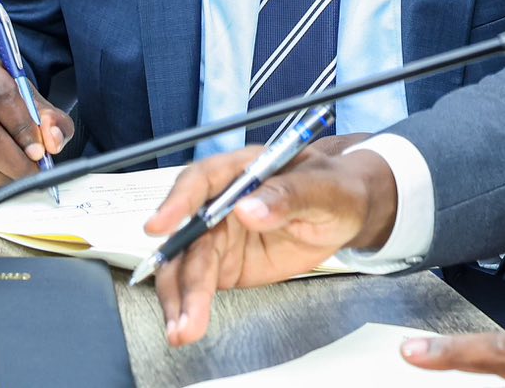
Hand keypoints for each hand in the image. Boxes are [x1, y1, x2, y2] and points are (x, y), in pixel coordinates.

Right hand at [0, 57, 74, 184]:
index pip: (2, 97)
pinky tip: (4, 177)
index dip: (22, 128)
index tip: (39, 152)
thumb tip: (52, 142)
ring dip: (4, 173)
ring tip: (22, 176)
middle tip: (34, 173)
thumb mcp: (36, 105)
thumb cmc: (12, 106)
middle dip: (15, 159)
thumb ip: (54, 121)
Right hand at [147, 145, 396, 346]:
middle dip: (178, 272)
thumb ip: (288, 195)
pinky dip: (190, 306)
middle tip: (180, 309)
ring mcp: (218, 236)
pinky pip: (199, 285)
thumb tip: (247, 210)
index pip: (199, 182)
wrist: (346, 212)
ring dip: (179, 298)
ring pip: (186, 265)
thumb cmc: (336, 189)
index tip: (158, 227)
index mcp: (239, 172)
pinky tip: (187, 326)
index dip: (176, 203)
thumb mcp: (323, 188)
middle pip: (186, 234)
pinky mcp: (224, 265)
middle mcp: (219, 203)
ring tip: (182, 331)